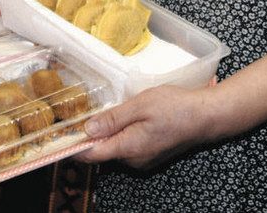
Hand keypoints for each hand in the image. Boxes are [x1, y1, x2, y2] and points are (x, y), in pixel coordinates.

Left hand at [76, 84, 215, 170]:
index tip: (59, 133)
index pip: (91, 155)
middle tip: (81, 111)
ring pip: (115, 147)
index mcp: (128, 148)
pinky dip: (121, 133)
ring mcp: (143, 159)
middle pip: (102, 151)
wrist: (206, 117)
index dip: (73, 145)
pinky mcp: (151, 154)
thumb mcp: (140, 105)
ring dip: (107, 132)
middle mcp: (133, 160)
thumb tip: (87, 129)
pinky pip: (128, 146)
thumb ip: (113, 119)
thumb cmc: (174, 107)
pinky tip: (124, 116)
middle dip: (90, 134)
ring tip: (104, 109)